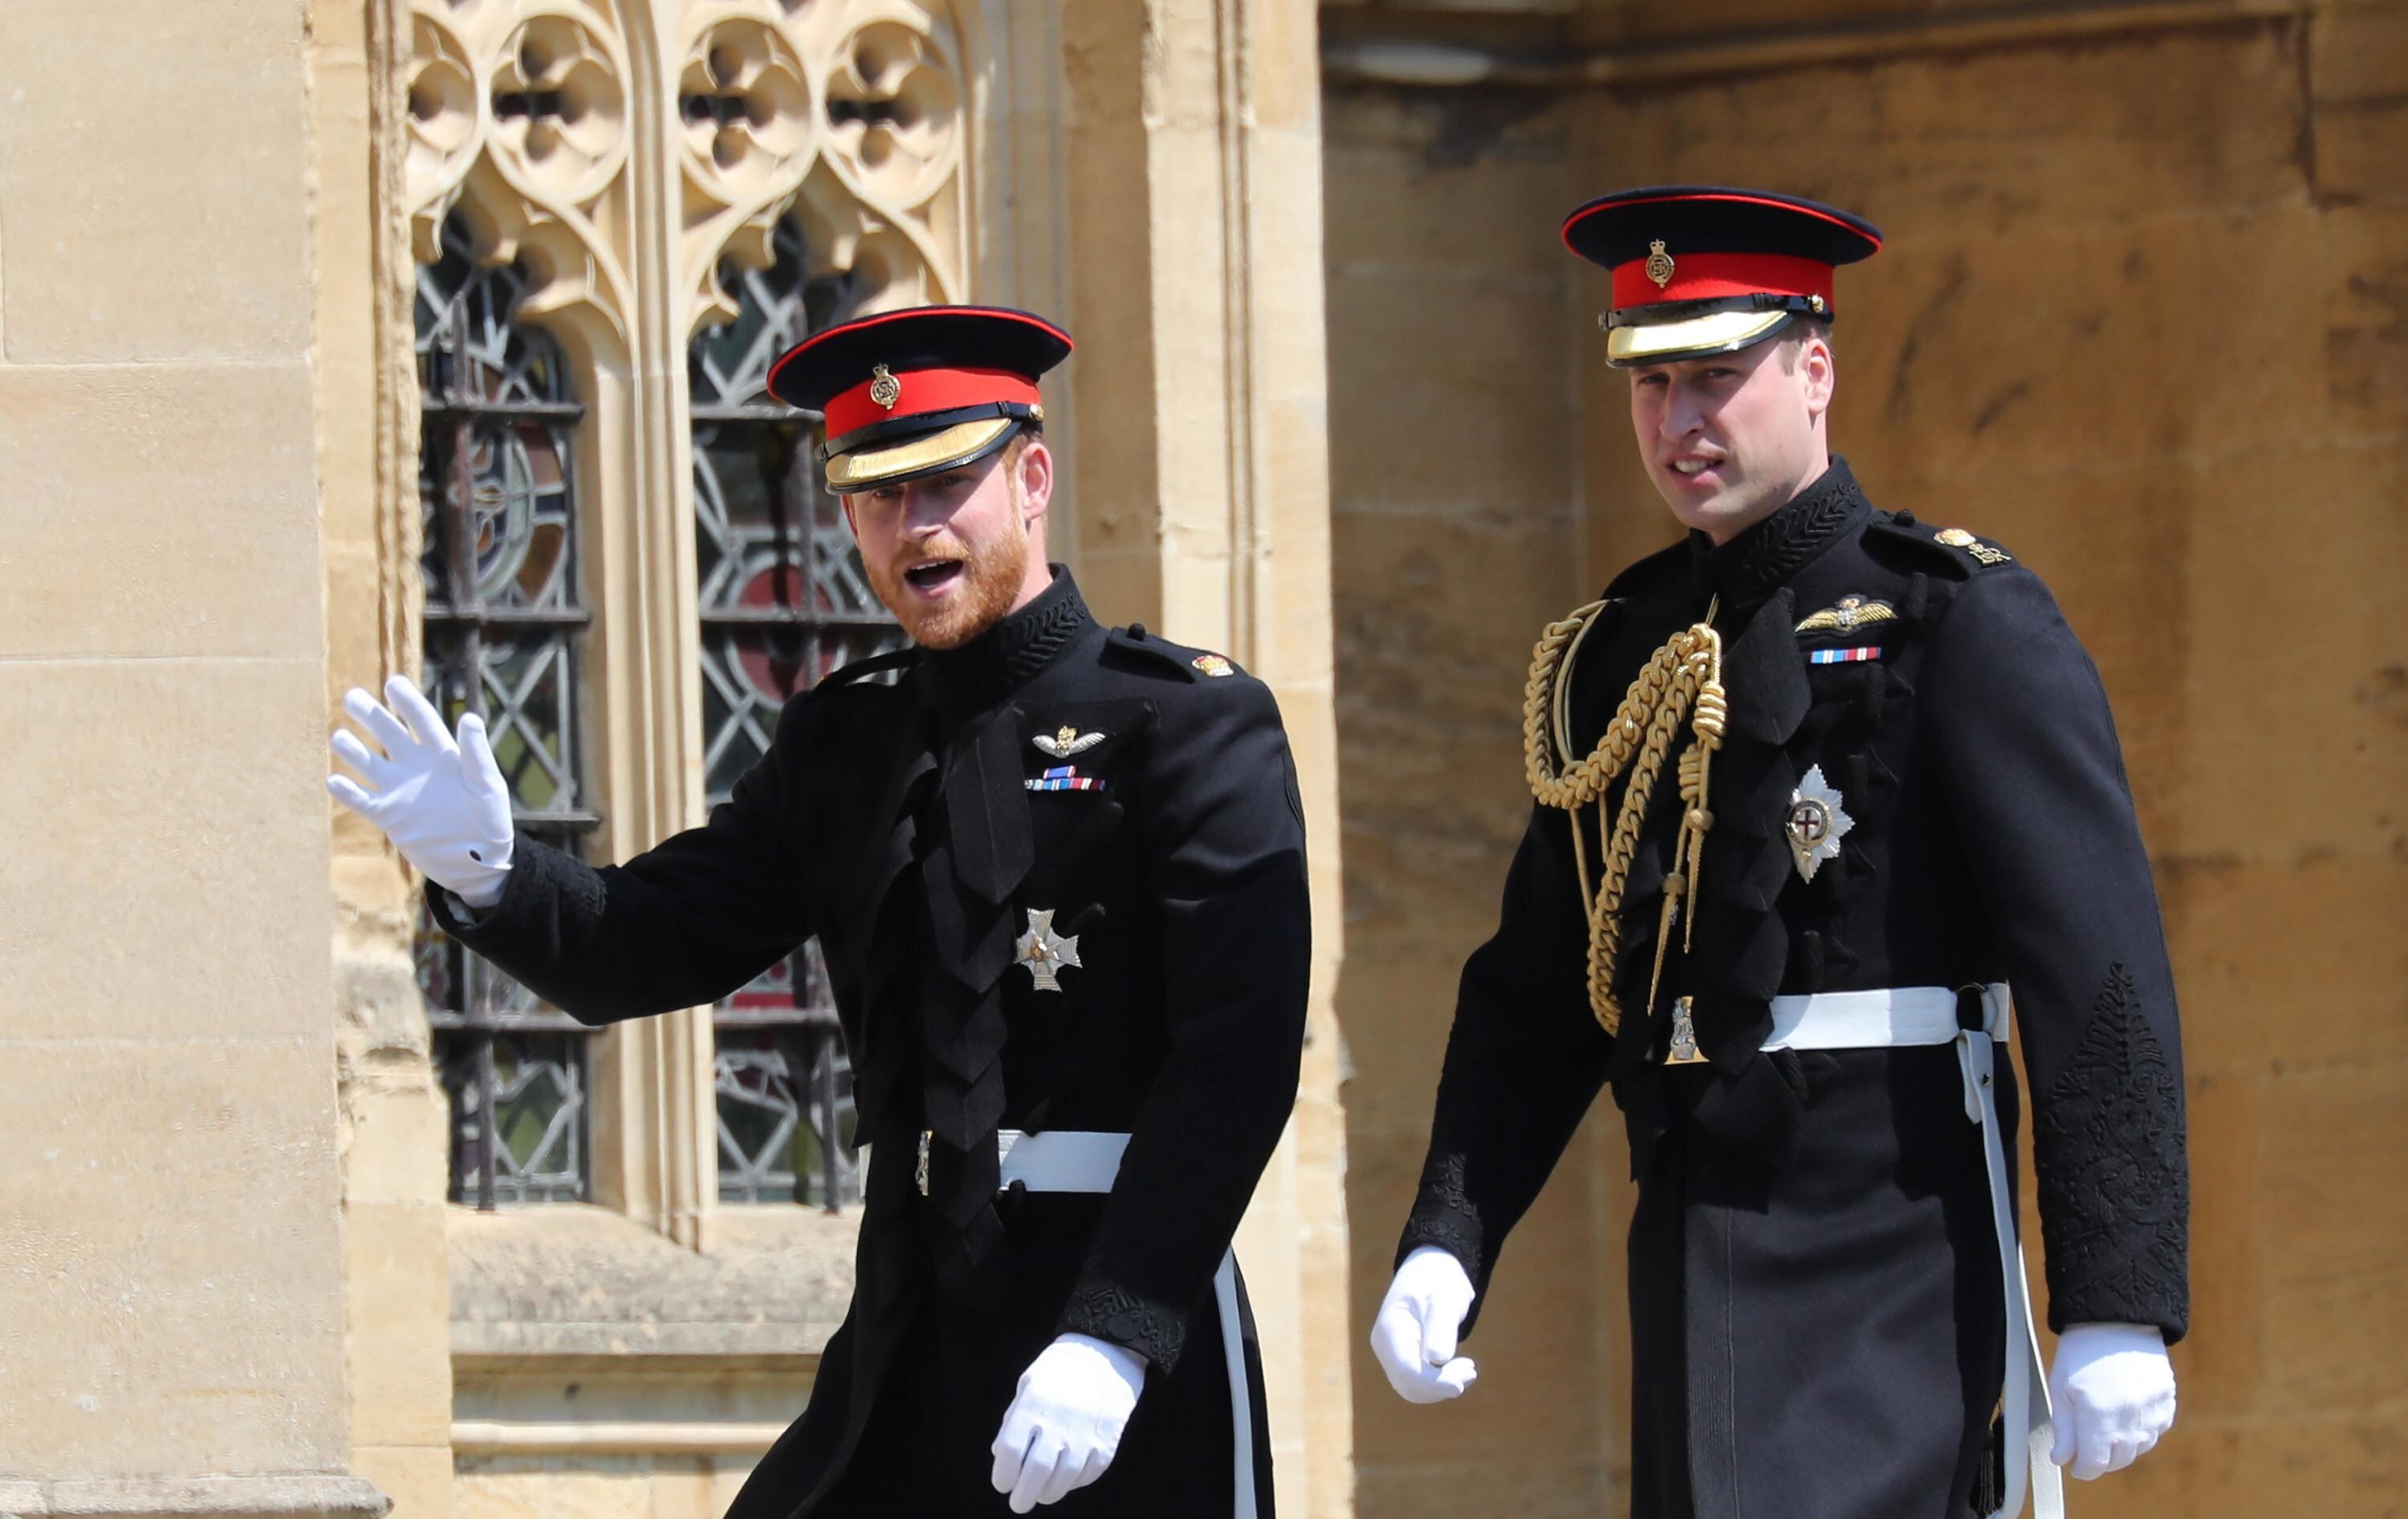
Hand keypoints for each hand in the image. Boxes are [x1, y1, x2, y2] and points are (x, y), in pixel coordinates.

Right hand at [328, 675, 514, 908]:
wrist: (479, 862)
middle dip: (371, 715)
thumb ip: (477, 755)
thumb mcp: (488, 786)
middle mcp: (417, 768)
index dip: (408, 702)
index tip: (393, 683)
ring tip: (337, 737)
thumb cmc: (491, 822)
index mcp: (443, 756)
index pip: (421, 721)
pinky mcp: (389, 817)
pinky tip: (333, 780)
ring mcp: (400, 791)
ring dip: (353, 751)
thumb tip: (469, 717)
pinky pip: (363, 801)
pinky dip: (347, 792)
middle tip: (352, 696)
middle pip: (389, 735)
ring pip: (370, 764)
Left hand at [989, 1333, 1145, 1512]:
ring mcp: (1085, 1436)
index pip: (1009, 1453)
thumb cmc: (1062, 1366)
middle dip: (1023, 1496)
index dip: (1002, 1475)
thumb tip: (999, 1454)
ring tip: (1042, 1494)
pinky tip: (1067, 1479)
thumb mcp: (1029, 1383)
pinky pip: (1087, 1475)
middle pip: (1034, 1474)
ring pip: (1062, 1482)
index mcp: (1032, 1406)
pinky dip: (1074, 1483)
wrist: (1109, 1352)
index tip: (1002, 1483)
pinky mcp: (1107, 1444)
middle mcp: (1057, 1424)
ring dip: (1048, 1493)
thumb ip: (1013, 1418)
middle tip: (1019, 1503)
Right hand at [1369, 1246, 1477, 1403]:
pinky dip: (1440, 1384)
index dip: (1432, 1383)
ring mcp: (1391, 1355)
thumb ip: (1441, 1326)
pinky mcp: (1403, 1361)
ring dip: (1442, 1387)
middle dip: (1440, 1386)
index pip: (1406, 1369)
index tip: (1459, 1386)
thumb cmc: (1438, 1280)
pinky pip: (1418, 1383)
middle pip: (1408, 1384)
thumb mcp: (1445, 1298)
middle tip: (1470, 1371)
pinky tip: (1460, 1371)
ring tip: (1469, 1371)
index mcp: (1390, 1328)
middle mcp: (1385, 1346)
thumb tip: (1438, 1358)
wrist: (1430, 1273)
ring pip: (1413, 1389)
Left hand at [2048, 1322, 2175, 1479]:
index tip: (2075, 1466)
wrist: (2116, 1320)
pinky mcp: (2167, 1400)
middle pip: (2119, 1459)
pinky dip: (2142, 1432)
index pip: (2095, 1463)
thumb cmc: (2081, 1352)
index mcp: (2098, 1415)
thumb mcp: (2062, 1387)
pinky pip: (2156, 1430)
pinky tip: (2127, 1418)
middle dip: (2101, 1460)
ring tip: (2106, 1431)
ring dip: (2123, 1447)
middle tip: (2087, 1450)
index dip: (2083, 1469)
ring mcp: (2153, 1409)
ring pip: (2140, 1447)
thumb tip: (2062, 1459)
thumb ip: (2064, 1428)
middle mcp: (2130, 1417)